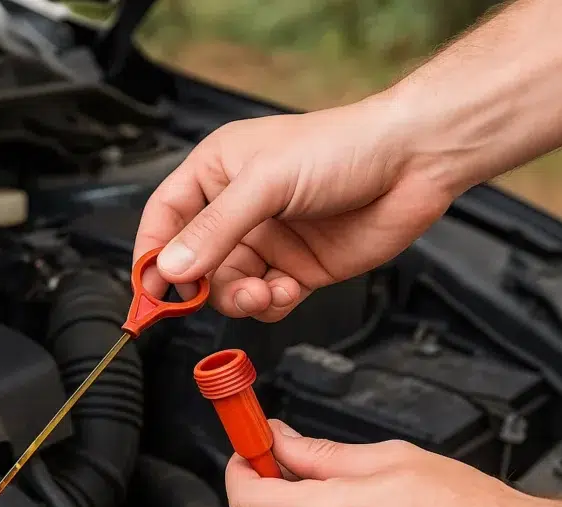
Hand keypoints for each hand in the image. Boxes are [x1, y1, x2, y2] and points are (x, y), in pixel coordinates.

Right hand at [133, 96, 456, 321]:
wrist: (413, 163)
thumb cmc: (342, 147)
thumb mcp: (266, 183)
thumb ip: (216, 229)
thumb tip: (171, 269)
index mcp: (216, 173)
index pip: (165, 218)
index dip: (151, 254)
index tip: (148, 290)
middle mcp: (237, 209)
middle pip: (194, 262)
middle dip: (202, 285)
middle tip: (209, 298)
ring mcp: (268, 241)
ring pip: (228, 287)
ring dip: (240, 298)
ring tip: (263, 291)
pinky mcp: (297, 268)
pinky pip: (266, 300)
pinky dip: (272, 304)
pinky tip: (290, 288)